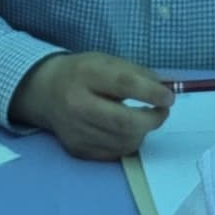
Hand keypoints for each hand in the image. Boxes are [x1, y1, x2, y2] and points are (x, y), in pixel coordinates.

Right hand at [11, 50, 168, 163]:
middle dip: (151, 120)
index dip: (150, 92)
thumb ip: (137, 73)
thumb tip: (167, 89)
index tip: (169, 97)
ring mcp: (75, 131)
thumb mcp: (106, 61)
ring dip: (141, 132)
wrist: (45, 92)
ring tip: (142, 119)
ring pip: (123, 141)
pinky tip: (124, 130)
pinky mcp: (77, 149)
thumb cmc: (83, 73)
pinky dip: (127, 142)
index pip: (123, 84)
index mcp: (85, 75)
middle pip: (123, 122)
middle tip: (162, 112)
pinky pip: (114, 152)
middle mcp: (76, 105)